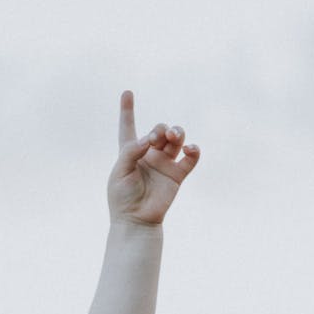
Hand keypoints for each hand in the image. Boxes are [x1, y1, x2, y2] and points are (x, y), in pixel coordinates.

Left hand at [108, 90, 199, 225]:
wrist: (136, 220)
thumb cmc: (122, 198)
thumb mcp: (120, 171)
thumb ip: (132, 151)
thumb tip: (150, 138)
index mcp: (130, 152)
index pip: (128, 128)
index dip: (127, 111)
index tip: (127, 93)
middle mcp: (149, 155)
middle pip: (159, 130)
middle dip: (159, 129)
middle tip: (155, 139)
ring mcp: (164, 164)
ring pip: (176, 139)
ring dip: (177, 133)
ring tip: (173, 137)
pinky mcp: (177, 175)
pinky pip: (190, 158)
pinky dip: (193, 150)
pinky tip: (190, 149)